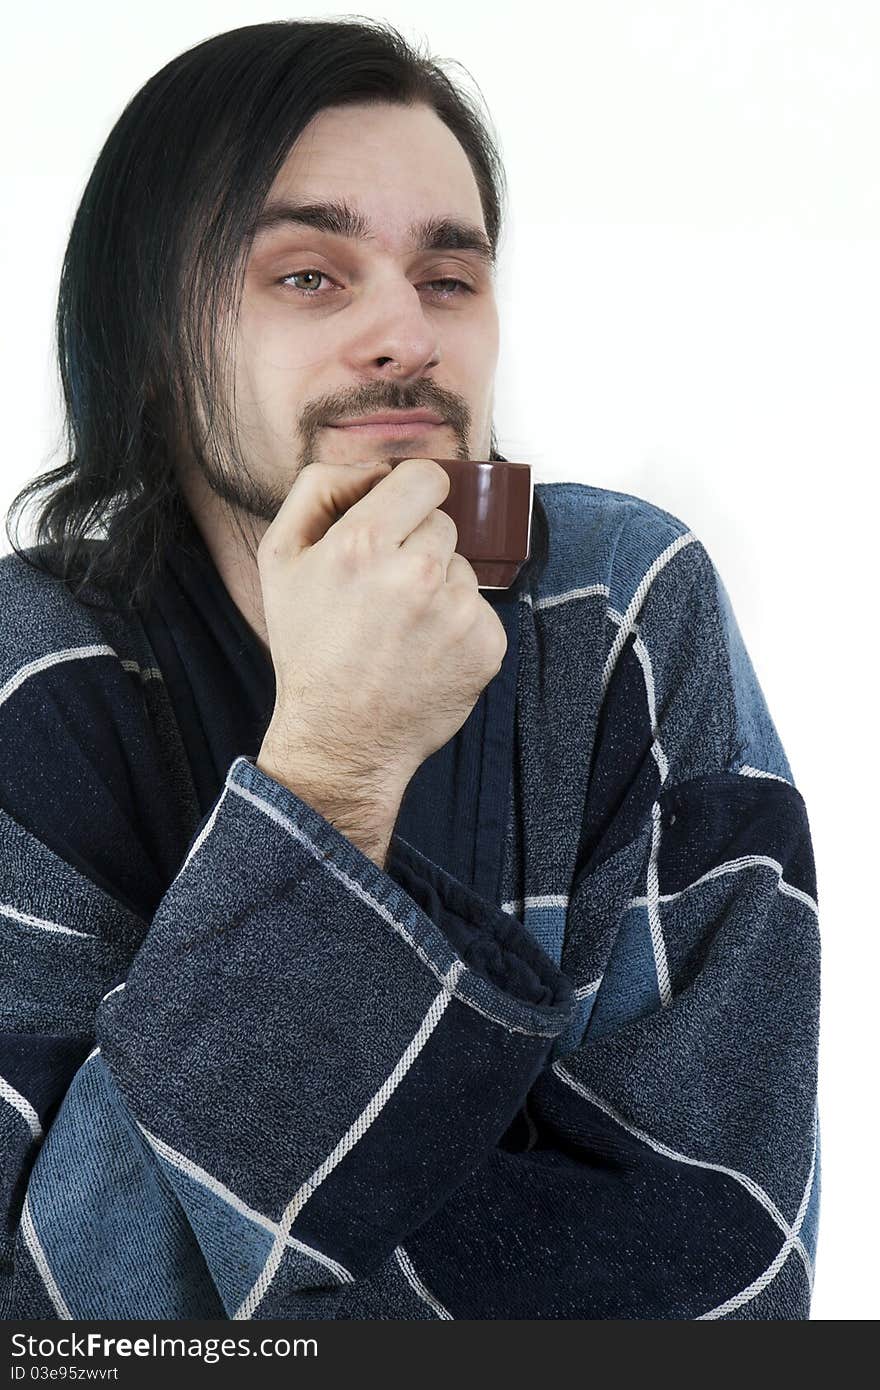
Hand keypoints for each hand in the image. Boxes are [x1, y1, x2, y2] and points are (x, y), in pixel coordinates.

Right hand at [255, 457, 507, 862]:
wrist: (341, 738)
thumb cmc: (309, 647)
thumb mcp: (280, 558)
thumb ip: (320, 489)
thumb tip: (374, 466)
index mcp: (363, 542)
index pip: (426, 476)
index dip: (412, 494)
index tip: (401, 517)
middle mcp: (416, 572)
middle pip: (443, 523)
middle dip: (417, 547)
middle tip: (383, 593)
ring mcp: (456, 611)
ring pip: (461, 567)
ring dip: (438, 588)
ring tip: (400, 629)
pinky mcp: (485, 644)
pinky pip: (479, 609)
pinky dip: (457, 627)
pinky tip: (423, 653)